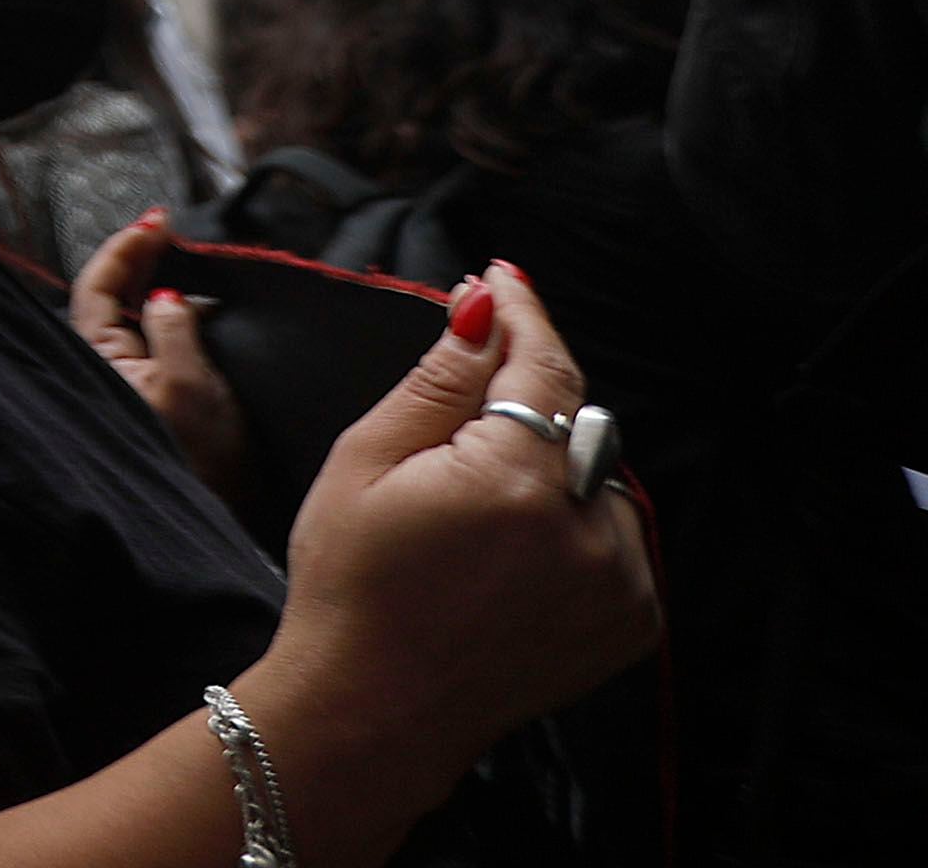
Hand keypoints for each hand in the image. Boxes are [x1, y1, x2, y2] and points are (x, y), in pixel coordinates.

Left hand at [71, 211, 244, 503]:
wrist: (220, 515)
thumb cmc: (199, 456)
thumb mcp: (188, 385)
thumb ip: (174, 329)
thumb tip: (167, 294)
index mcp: (100, 360)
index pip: (98, 288)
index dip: (124, 249)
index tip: (156, 220)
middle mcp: (108, 367)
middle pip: (114, 296)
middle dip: (139, 259)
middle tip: (169, 228)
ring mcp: (132, 380)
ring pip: (136, 316)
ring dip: (157, 284)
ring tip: (186, 258)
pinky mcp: (158, 393)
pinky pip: (158, 339)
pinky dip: (173, 314)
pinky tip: (197, 304)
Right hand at [245, 263, 659, 840]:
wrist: (376, 706)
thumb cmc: (352, 581)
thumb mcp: (367, 461)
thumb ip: (438, 380)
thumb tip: (482, 308)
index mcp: (515, 480)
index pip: (544, 366)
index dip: (523, 315)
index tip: (504, 278)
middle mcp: (586, 529)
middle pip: (575, 423)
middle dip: (525, 412)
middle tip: (453, 445)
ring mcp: (620, 583)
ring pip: (597, 481)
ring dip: (552, 474)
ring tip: (476, 519)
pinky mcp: (632, 622)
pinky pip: (615, 540)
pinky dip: (574, 530)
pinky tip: (510, 558)